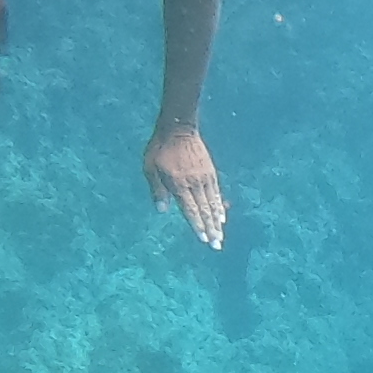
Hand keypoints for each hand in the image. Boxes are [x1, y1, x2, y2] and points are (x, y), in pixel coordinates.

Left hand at [144, 123, 225, 248]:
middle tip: (217, 245)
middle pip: (205, 210)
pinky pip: (216, 192)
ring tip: (221, 235)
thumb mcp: (150, 167)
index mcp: (178, 184)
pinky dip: (220, 206)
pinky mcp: (210, 172)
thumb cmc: (160, 148)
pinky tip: (222, 215)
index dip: (197, 226)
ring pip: (213, 203)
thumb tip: (161, 210)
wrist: (178, 127)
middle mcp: (194, 183)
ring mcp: (204, 177)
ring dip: (217, 221)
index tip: (204, 239)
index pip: (190, 210)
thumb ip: (157, 189)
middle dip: (211, 229)